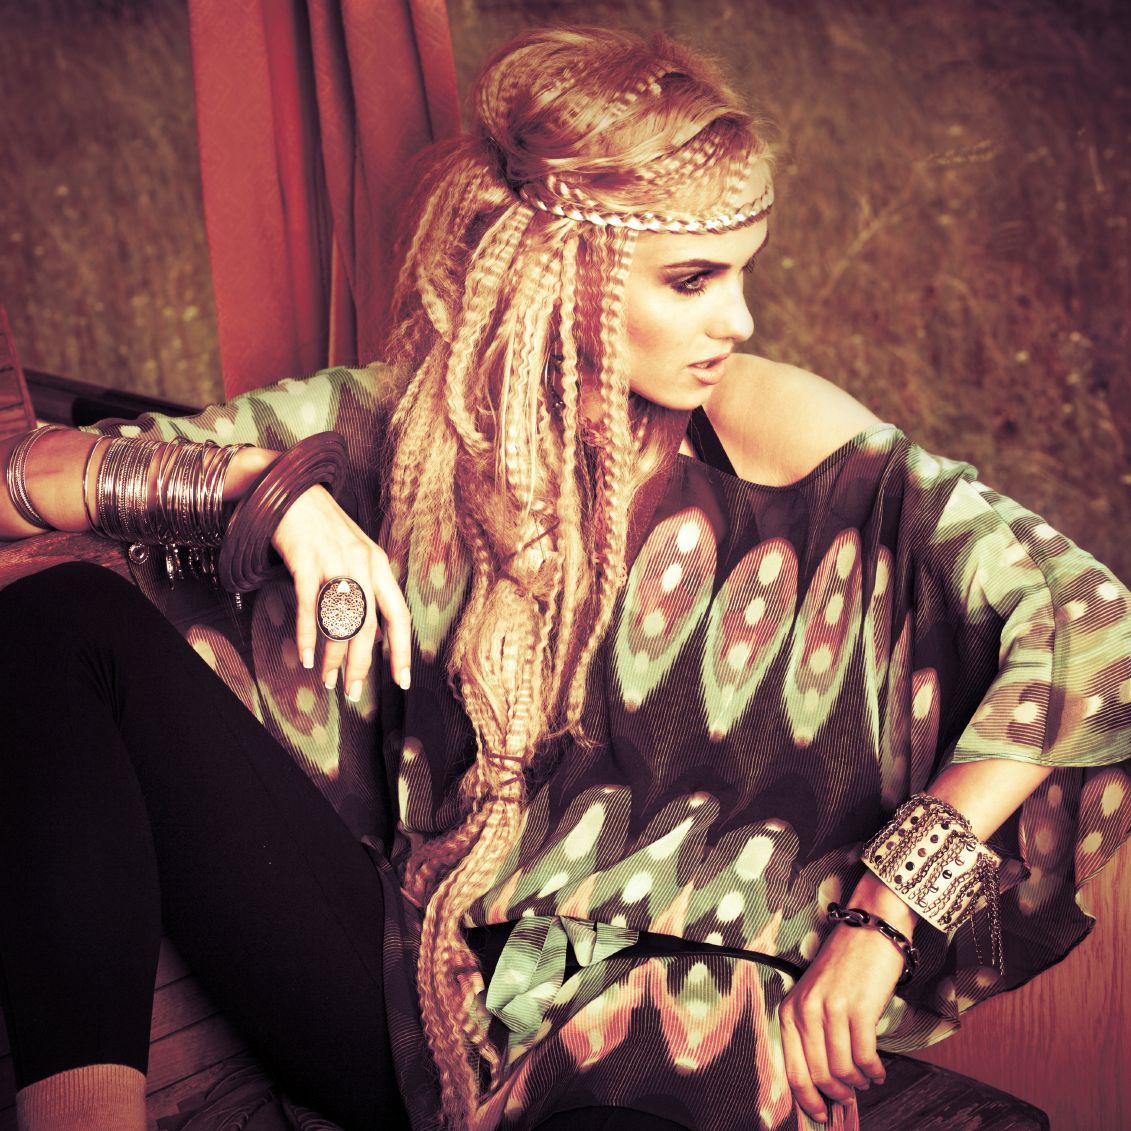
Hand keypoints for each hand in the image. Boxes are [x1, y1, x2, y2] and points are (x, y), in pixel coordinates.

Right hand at [270, 485, 411, 699]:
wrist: (291, 490)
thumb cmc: (322, 528)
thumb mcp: (355, 555)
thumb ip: (366, 590)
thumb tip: (374, 635)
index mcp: (379, 565)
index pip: (399, 616)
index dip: (402, 651)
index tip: (401, 681)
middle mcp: (364, 563)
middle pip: (370, 626)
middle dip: (362, 665)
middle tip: (354, 692)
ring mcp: (336, 560)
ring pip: (340, 621)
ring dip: (334, 657)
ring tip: (328, 679)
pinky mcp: (307, 559)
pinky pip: (310, 607)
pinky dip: (308, 636)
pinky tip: (307, 657)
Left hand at [778, 918, 901, 1123]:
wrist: (869, 928)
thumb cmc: (844, 966)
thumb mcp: (815, 996)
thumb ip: (813, 1034)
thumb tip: (823, 1082)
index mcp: (790, 1009)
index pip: (793, 1070)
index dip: (808, 1100)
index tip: (822, 1115)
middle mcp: (806, 1010)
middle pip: (819, 1075)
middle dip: (838, 1094)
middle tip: (850, 1096)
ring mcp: (831, 1009)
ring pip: (843, 1070)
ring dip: (858, 1083)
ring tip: (866, 1078)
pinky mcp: (859, 1009)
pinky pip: (865, 1058)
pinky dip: (874, 1071)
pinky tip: (878, 1070)